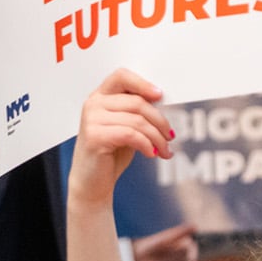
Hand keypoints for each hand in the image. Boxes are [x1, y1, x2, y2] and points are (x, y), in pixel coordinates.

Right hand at [66, 69, 171, 208]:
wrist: (91, 183)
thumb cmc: (109, 155)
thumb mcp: (125, 127)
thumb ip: (136, 112)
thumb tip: (162, 103)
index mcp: (100, 97)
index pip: (122, 76)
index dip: (143, 83)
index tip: (160, 95)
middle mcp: (93, 104)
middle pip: (137, 102)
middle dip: (160, 121)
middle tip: (170, 136)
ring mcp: (91, 120)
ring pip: (137, 120)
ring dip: (157, 137)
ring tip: (164, 149)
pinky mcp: (95, 137)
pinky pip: (131, 135)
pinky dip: (147, 144)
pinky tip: (151, 153)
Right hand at [132, 221, 199, 260]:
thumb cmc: (143, 259)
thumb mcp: (147, 245)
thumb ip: (168, 236)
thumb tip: (193, 227)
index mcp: (141, 253)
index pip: (165, 240)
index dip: (180, 232)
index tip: (193, 227)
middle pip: (181, 251)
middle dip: (188, 244)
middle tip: (189, 242)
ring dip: (191, 256)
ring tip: (187, 253)